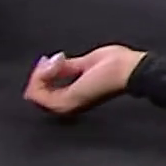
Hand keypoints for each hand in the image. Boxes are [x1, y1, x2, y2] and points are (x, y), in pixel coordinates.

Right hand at [22, 46, 145, 115]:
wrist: (131, 70)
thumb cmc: (118, 64)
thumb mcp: (85, 62)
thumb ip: (67, 67)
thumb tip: (52, 65)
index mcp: (75, 96)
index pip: (45, 91)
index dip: (42, 73)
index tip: (50, 60)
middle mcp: (69, 104)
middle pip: (36, 94)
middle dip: (39, 73)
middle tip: (52, 59)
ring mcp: (66, 106)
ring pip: (34, 93)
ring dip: (40, 73)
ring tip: (56, 61)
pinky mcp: (66, 102)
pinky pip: (37, 93)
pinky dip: (40, 76)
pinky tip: (53, 64)